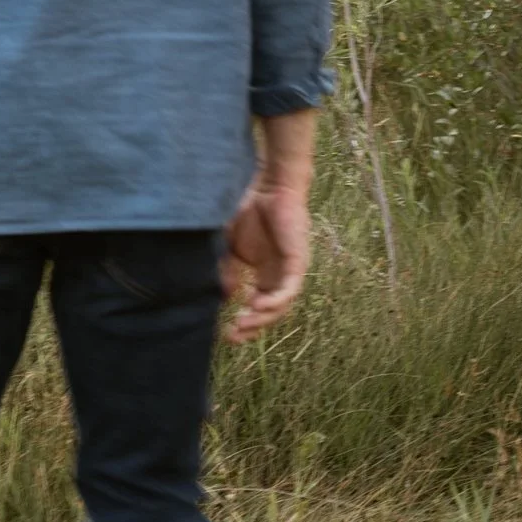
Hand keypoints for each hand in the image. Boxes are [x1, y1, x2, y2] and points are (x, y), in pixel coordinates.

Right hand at [223, 178, 310, 341]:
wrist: (267, 185)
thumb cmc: (248, 210)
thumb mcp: (230, 246)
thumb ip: (228, 270)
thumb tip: (224, 297)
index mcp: (264, 272)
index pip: (257, 304)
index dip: (244, 321)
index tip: (226, 333)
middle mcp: (278, 275)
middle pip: (270, 311)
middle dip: (252, 326)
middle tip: (233, 336)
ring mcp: (290, 270)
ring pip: (281, 304)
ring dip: (263, 316)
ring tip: (243, 324)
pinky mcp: (297, 262)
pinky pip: (290, 289)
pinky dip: (276, 300)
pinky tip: (259, 305)